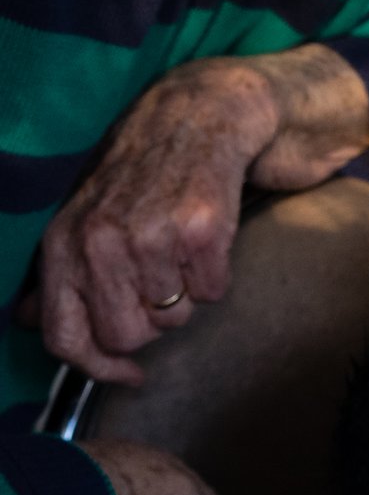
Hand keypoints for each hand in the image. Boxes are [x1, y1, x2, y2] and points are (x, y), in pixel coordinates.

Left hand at [24, 47, 368, 384]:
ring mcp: (151, 238)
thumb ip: (56, 275)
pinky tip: (205, 242)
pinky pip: (213, 293)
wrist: (193, 121)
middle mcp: (102, 244)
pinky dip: (215, 276)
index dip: (98, 367)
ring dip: (185, 294)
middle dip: (151, 322)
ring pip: (176, 317)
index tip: (129, 373)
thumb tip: (27, 322)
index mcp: (64, 246)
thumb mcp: (79, 218)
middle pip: (128, 335)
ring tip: (180, 251)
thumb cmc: (137, 177)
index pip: (64, 336)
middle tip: (160, 286)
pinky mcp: (200, 231)